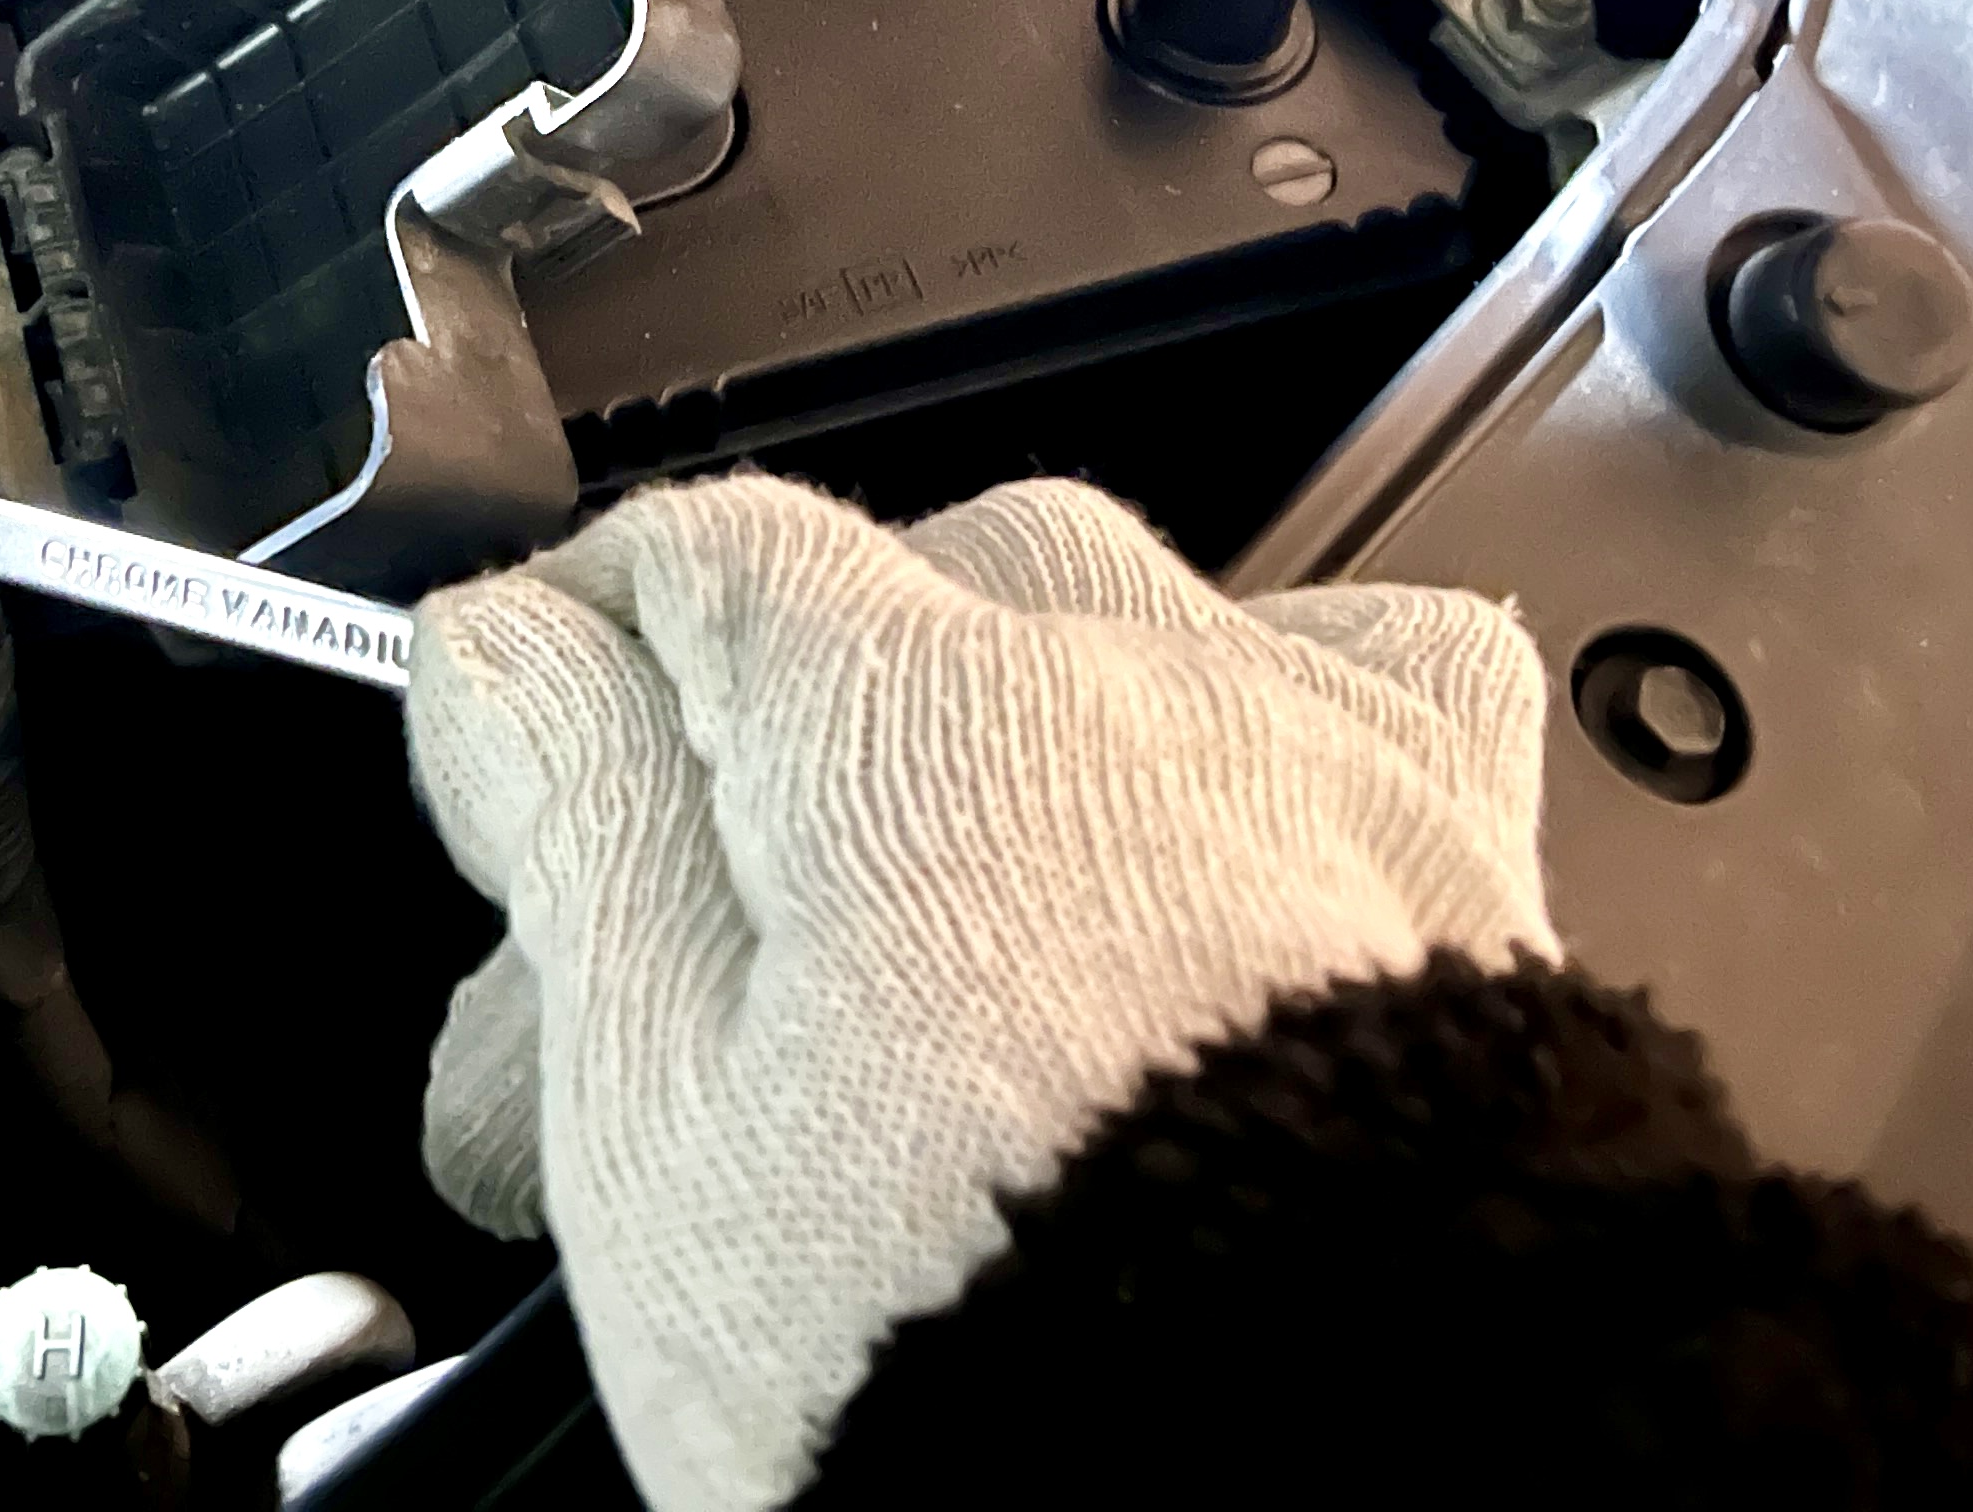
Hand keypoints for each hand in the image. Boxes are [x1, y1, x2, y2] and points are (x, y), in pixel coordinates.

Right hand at [406, 468, 1552, 1511]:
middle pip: (893, 602)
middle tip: (690, 986)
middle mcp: (1133, 680)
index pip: (696, 555)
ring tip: (928, 943)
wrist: (1338, 1500)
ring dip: (995, 733)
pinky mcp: (1468, 871)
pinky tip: (1196, 859)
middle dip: (769, 755)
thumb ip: (575, 825)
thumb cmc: (987, 1364)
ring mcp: (1320, 757)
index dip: (577, 671)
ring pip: (1114, 625)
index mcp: (910, 710)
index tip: (523, 797)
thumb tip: (504, 650)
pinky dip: (1253, 734)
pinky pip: (1357, 688)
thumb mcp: (663, 1118)